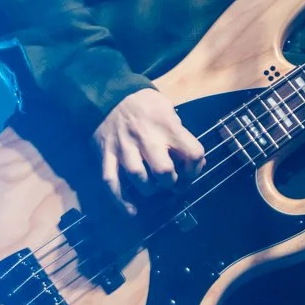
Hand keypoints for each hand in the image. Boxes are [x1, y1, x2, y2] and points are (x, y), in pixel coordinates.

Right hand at [93, 87, 206, 212]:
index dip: (196, 168)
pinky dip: (121, 200)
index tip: (190, 172)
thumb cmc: (145, 106)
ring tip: (153, 187)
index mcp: (167, 126)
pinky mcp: (106, 155)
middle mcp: (146, 138)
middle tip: (170, 181)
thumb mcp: (169, 111)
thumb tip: (198, 162)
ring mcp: (124, 147)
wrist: (109, 94)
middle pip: (164, 171)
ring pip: (139, 178)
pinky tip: (132, 211)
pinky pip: (111, 182)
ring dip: (149, 189)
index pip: (192, 153)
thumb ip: (182, 136)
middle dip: (171, 182)